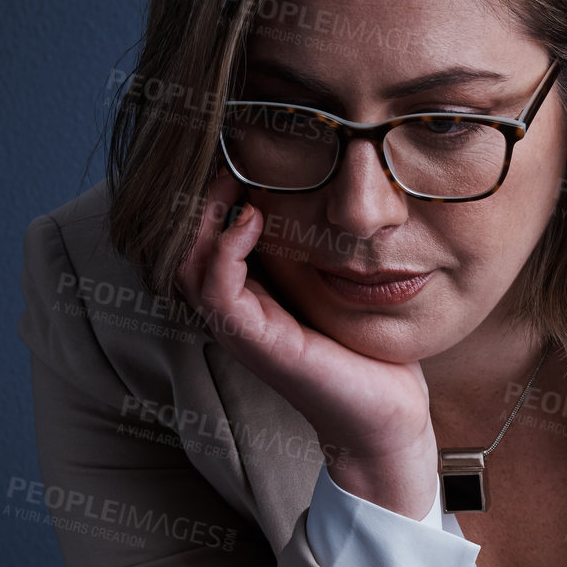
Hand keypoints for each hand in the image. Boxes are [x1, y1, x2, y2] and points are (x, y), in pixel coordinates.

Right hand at [174, 166, 438, 517]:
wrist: (387, 413)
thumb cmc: (366, 348)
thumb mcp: (337, 281)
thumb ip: (315, 242)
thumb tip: (321, 184)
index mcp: (246, 296)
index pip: (198, 238)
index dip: (206, 195)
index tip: (231, 153)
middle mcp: (232, 312)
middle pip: (180, 246)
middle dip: (195, 197)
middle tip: (223, 157)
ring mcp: (238, 329)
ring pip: (187, 264)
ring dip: (204, 216)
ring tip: (231, 179)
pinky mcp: (255, 342)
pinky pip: (217, 289)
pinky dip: (226, 249)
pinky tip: (252, 218)